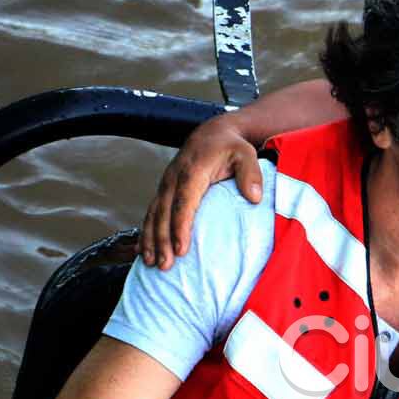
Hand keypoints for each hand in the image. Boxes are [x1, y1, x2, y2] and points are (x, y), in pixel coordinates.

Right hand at [141, 115, 263, 268]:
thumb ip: (250, 174)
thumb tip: (254, 197)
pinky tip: (144, 251)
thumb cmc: (230, 146)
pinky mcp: (163, 190)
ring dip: (151, 240)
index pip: (184, 203)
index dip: (180, 227)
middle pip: (164, 213)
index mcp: (192, 171)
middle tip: (164, 266)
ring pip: (153, 214)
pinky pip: (151, 213)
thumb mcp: (246, 154)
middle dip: (162, 241)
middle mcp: (173, 178)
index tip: (181, 250)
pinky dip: (146, 232)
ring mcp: (166, 184)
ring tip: (151, 263)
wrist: (212, 133)